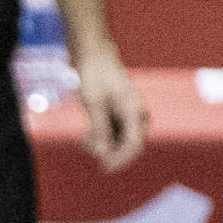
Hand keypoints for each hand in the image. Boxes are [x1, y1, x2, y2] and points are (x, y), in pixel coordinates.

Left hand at [74, 47, 148, 171]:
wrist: (94, 55)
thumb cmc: (95, 75)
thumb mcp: (93, 101)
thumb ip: (98, 128)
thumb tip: (102, 154)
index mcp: (135, 111)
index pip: (134, 144)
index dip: (120, 159)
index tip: (104, 167)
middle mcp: (137, 116)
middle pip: (128, 146)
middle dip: (109, 153)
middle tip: (88, 148)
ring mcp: (129, 117)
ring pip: (120, 142)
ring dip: (103, 146)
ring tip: (85, 140)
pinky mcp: (120, 116)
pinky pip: (114, 135)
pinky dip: (101, 138)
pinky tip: (87, 137)